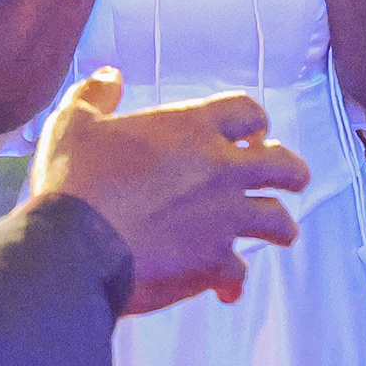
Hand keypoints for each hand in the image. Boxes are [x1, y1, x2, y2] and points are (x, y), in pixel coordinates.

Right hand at [33, 69, 310, 311]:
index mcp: (192, 128)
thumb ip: (96, 94)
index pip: (247, 111)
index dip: (253, 121)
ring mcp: (223, 217)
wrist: (74, 245)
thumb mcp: (74, 123)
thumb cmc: (74, 180)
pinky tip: (225, 290)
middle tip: (290, 179)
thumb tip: (111, 76)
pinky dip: (233, 280)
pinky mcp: (213, 260)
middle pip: (283, 165)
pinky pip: (238, 272)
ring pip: (277, 220)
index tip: (252, 134)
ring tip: (280, 232)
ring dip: (280, 226)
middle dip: (291, 172)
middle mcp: (221, 169)